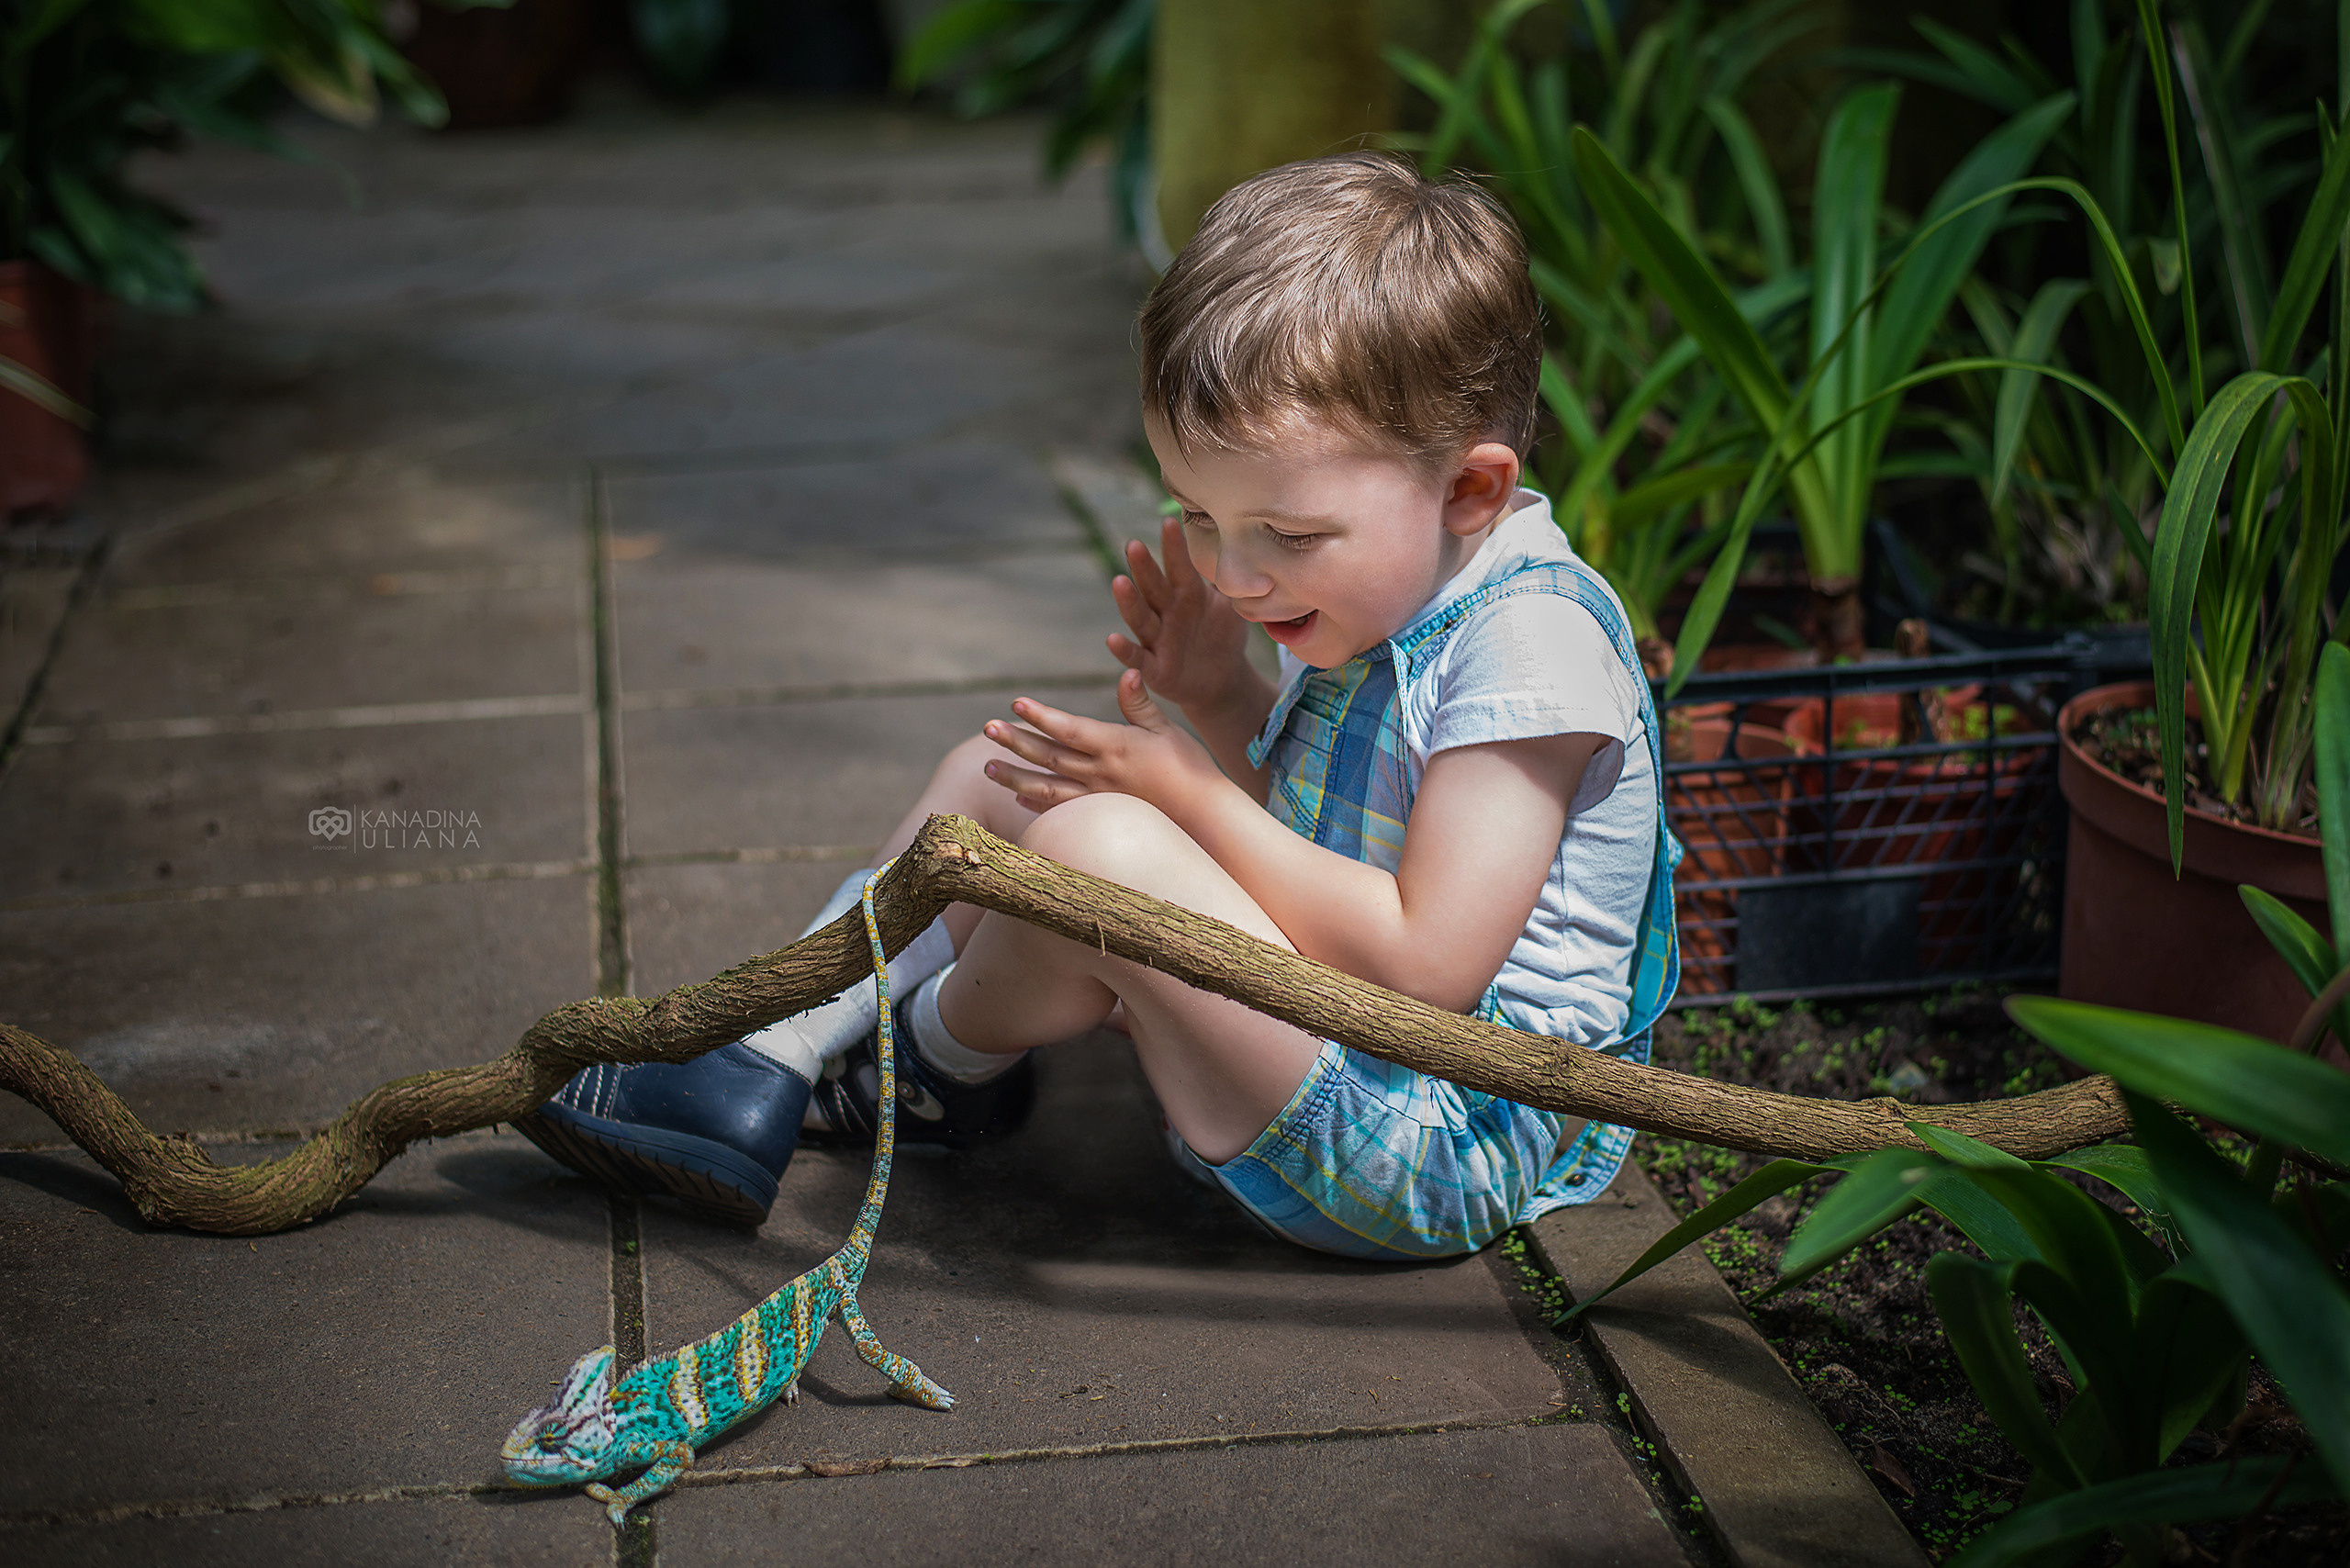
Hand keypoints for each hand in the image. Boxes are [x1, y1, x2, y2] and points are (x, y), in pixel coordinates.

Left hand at [981, 670, 1229, 820]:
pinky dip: (1037, 803)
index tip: (1015, 704)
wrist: (1202, 816)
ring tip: (987, 769)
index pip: (1070, 728)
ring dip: (1014, 777)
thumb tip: (1127, 672)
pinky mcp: (1100, 816)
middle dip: (1015, 742)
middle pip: (1049, 756)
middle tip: (986, 728)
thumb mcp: (1166, 730)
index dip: (1041, 716)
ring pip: (1046, 787)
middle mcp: (1101, 773)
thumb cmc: (1188, 767)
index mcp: (1116, 745)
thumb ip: (1139, 704)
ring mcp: (1098, 798)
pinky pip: (1062, 811)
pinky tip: (1018, 796)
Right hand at [1107, 519, 1255, 719]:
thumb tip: (1254, 548)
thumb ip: (1234, 582)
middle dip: (1143, 568)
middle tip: (1134, 545)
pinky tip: (1112, 639)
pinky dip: (1124, 650)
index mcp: (1186, 593)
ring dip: (1129, 601)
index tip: (1169, 522)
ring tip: (1119, 582)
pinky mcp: (1153, 667)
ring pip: (1140, 618)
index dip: (1174, 547)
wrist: (1222, 678)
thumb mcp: (1231, 607)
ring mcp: (1157, 639)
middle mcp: (1167, 612)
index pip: (1179, 567)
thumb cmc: (1222, 633)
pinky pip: (1136, 657)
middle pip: (1153, 587)